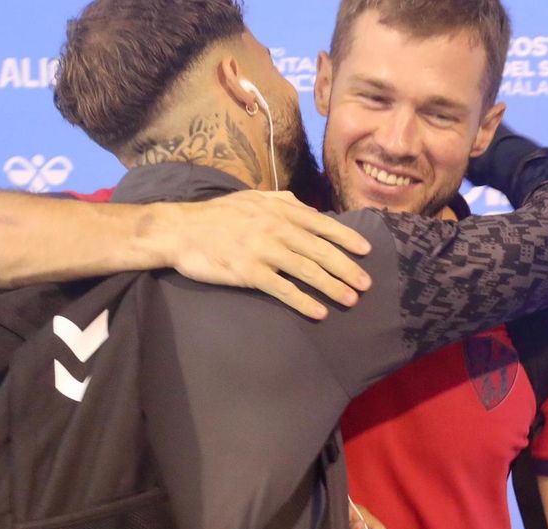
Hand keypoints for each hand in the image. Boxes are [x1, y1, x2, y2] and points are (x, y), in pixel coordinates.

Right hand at [158, 191, 372, 318]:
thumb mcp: (253, 198)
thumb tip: (311, 211)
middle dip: (347, 268)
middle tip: (367, 284)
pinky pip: (283, 289)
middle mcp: (276, 228)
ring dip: (332, 287)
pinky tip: (319, 312)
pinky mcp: (249, 272)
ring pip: (307, 270)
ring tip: (351, 300)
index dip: (347, 238)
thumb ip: (284, 202)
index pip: (322, 225)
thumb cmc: (217, 215)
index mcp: (279, 210)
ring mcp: (263, 251)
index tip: (366, 251)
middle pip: (321, 250)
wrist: (180, 230)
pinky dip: (303, 301)